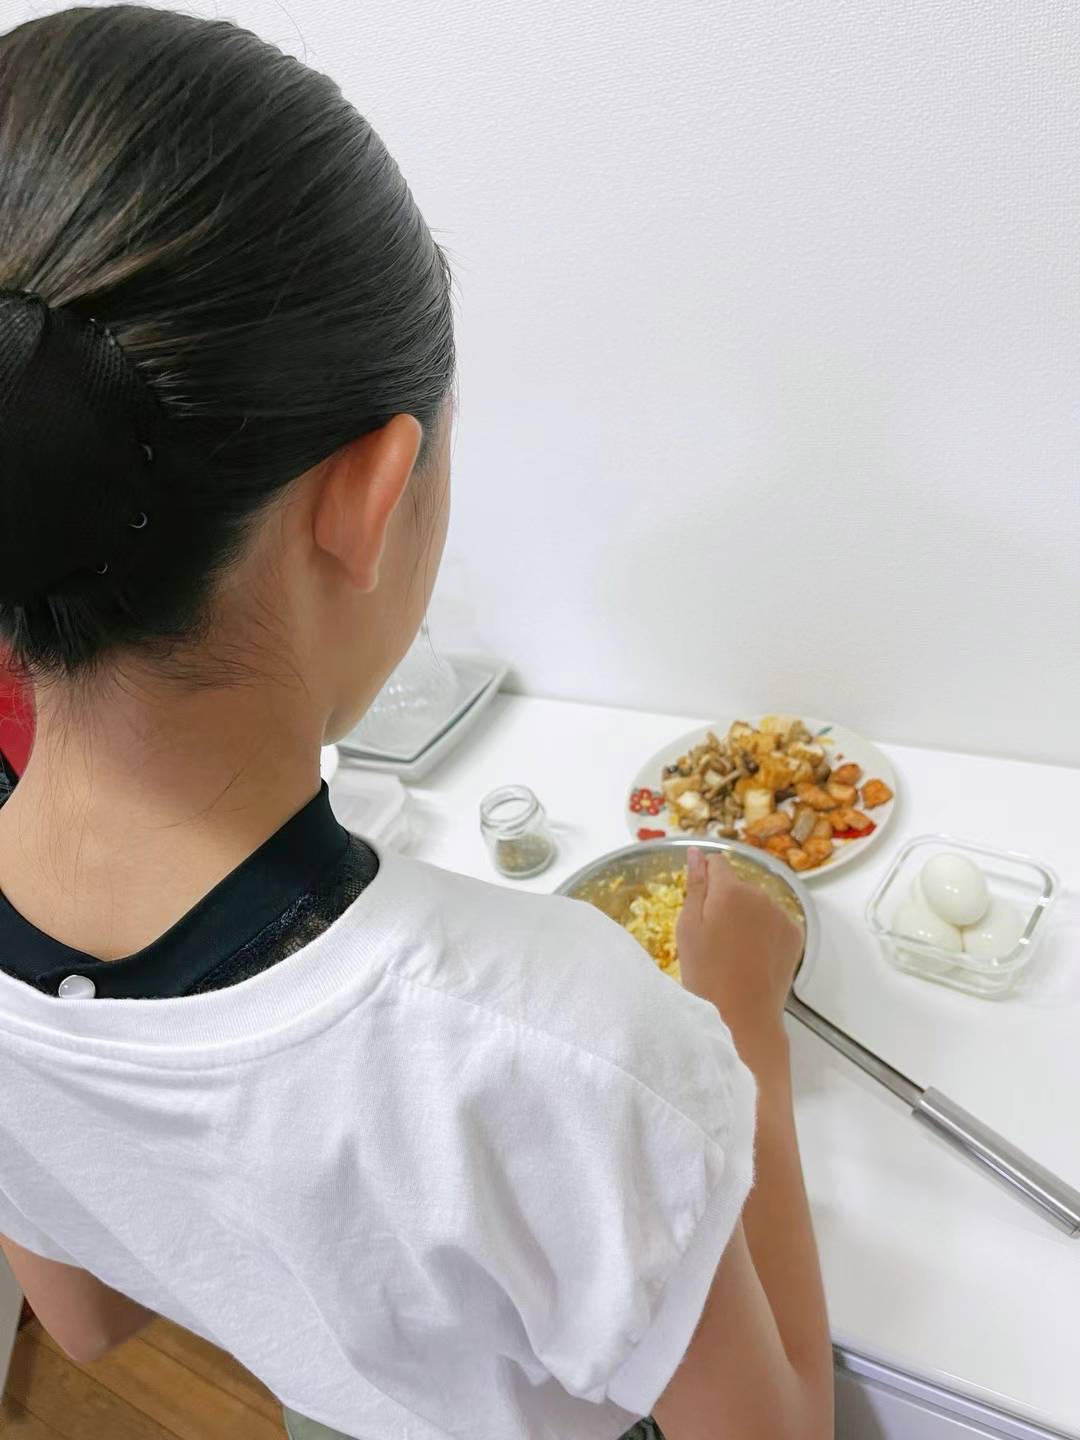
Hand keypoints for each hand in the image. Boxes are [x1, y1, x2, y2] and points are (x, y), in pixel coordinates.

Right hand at [677, 849, 804, 1062]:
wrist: (743, 1016)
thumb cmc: (705, 973)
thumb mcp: (688, 928)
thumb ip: (695, 885)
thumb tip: (697, 852)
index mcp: (730, 890)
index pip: (717, 863)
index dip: (706, 878)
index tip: (701, 904)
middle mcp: (761, 895)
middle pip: (739, 885)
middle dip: (726, 901)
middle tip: (714, 937)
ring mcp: (782, 915)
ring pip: (758, 904)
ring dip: (747, 916)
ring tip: (734, 950)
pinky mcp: (796, 934)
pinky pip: (775, 921)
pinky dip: (765, 931)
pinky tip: (754, 955)